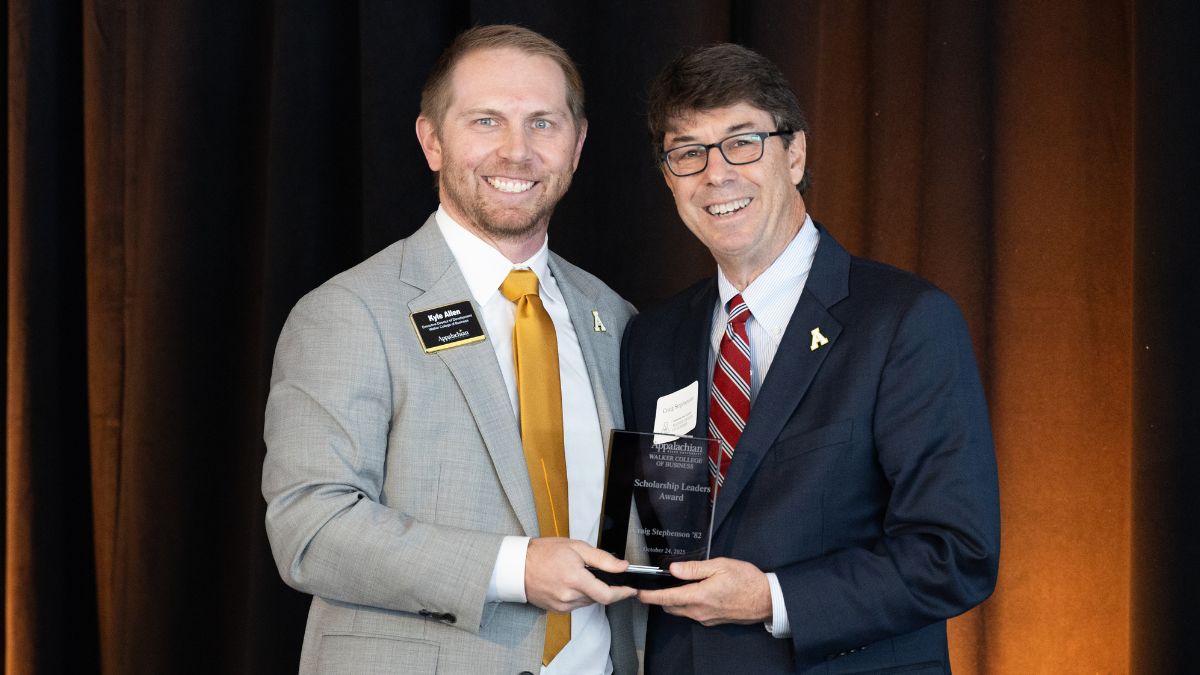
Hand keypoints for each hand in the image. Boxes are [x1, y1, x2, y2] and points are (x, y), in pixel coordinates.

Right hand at [524, 538, 636, 611]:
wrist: (517, 566)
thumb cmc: (543, 553)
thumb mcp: (576, 547)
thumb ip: (602, 558)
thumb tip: (622, 566)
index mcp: (575, 579)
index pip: (607, 595)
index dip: (623, 593)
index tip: (630, 590)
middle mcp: (569, 596)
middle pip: (598, 597)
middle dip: (603, 586)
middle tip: (594, 572)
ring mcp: (562, 605)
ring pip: (588, 601)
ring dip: (590, 590)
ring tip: (578, 574)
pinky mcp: (557, 609)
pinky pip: (576, 604)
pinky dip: (579, 595)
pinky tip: (570, 582)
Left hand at [637, 557, 771, 625]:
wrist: (767, 600)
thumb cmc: (746, 580)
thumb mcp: (720, 566)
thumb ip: (694, 568)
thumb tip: (673, 569)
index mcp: (699, 597)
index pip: (667, 599)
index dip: (650, 597)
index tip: (638, 593)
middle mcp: (700, 611)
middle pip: (671, 607)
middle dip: (661, 598)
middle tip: (657, 585)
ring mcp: (706, 618)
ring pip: (682, 611)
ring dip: (675, 601)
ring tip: (676, 586)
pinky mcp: (713, 621)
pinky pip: (694, 614)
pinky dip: (688, 605)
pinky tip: (695, 592)